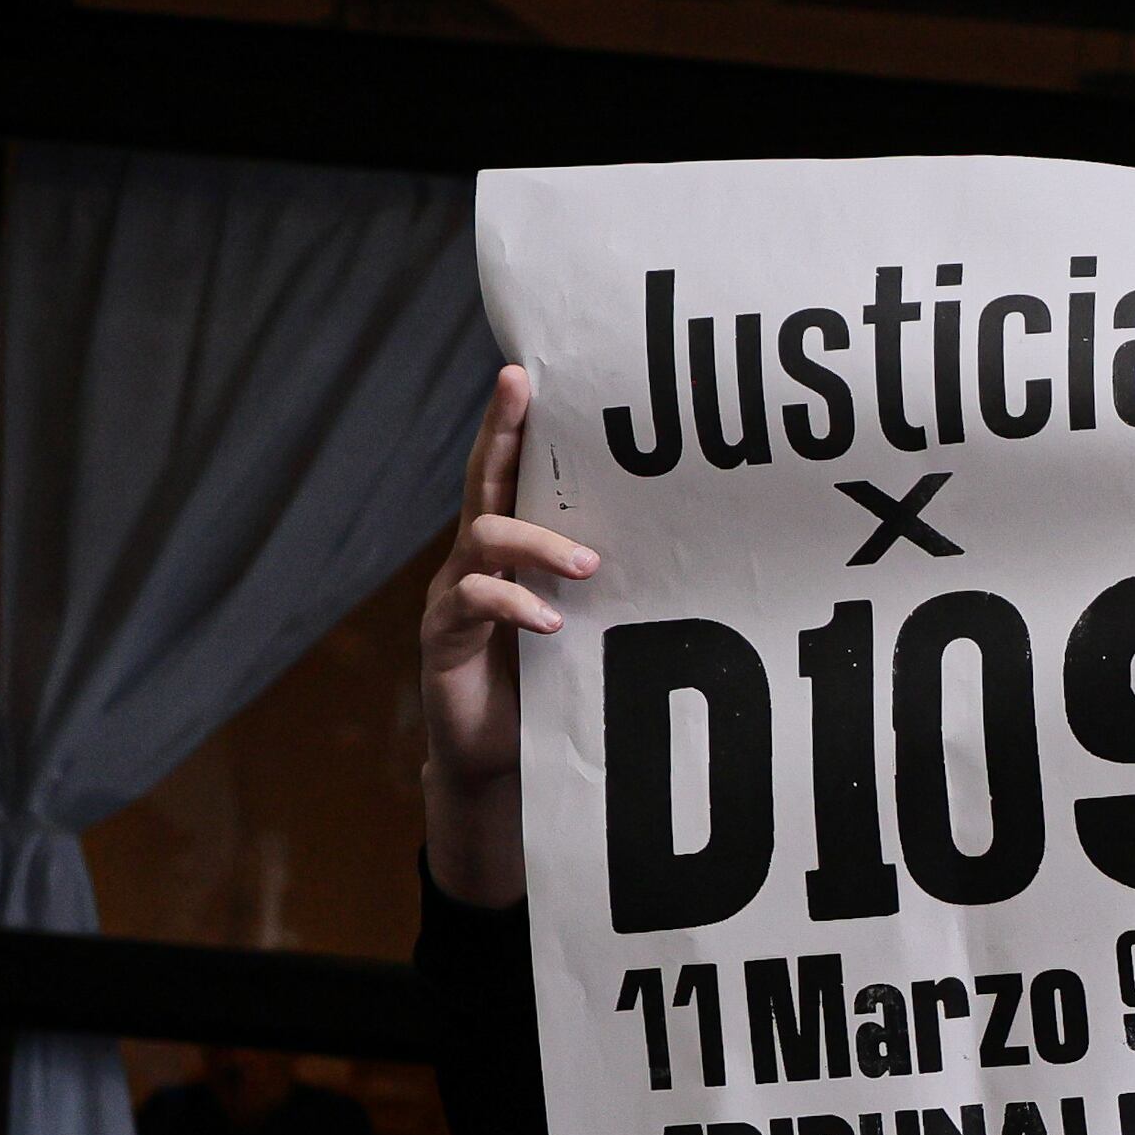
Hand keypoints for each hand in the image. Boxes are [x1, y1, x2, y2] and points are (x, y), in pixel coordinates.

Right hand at [412, 366, 598, 910]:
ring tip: (587, 567)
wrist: (502, 763)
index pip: (513, 472)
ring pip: (483, 539)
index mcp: (514, 549)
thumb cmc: (553, 689)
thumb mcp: (593, 630)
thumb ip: (614, 592)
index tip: (527, 371)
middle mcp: (478, 559)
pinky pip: (474, 603)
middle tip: (522, 390)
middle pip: (484, 480)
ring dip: (536, 544)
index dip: (515, 422)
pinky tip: (552, 623)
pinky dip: (516, 607)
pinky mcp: (446, 637)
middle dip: (500, 430)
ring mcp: (457, 594)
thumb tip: (689, 552)